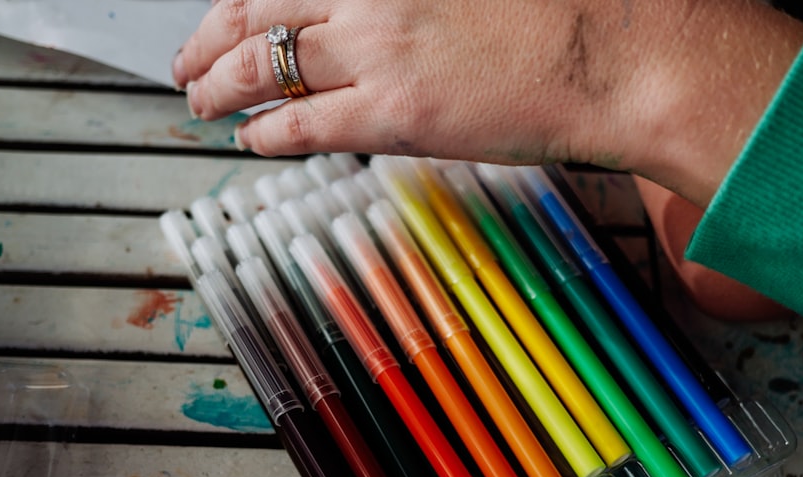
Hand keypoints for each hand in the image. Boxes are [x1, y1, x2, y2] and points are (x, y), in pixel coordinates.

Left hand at [173, 0, 647, 164]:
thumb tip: (357, 13)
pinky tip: (249, 137)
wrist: (615, 59)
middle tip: (187, 63)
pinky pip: (305, 123)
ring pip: (266, 64)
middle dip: (207, 40)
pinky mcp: (394, 112)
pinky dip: (266, 131)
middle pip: (255, 8)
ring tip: (200, 102)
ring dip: (220, 86)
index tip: (221, 13)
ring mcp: (378, 50)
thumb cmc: (562, 13)